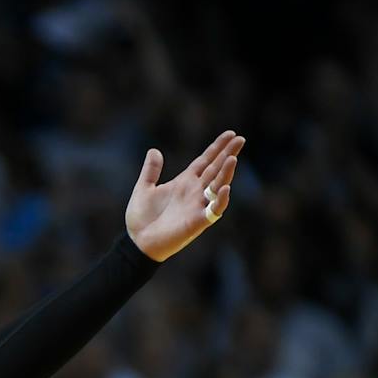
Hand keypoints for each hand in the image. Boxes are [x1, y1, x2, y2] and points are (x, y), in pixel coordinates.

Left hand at [124, 131, 244, 262]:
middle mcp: (194, 192)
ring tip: (232, 158)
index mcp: (184, 182)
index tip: (231, 134)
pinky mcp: (197, 221)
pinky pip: (214, 210)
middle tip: (241, 139)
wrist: (137, 242)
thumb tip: (153, 150)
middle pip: (216, 169)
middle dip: (228, 154)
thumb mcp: (143, 189)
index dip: (217, 148)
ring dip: (226, 173)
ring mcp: (198, 206)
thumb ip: (151, 171)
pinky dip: (221, 200)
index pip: (205, 161)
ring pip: (218, 186)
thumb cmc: (141, 218)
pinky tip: (226, 188)